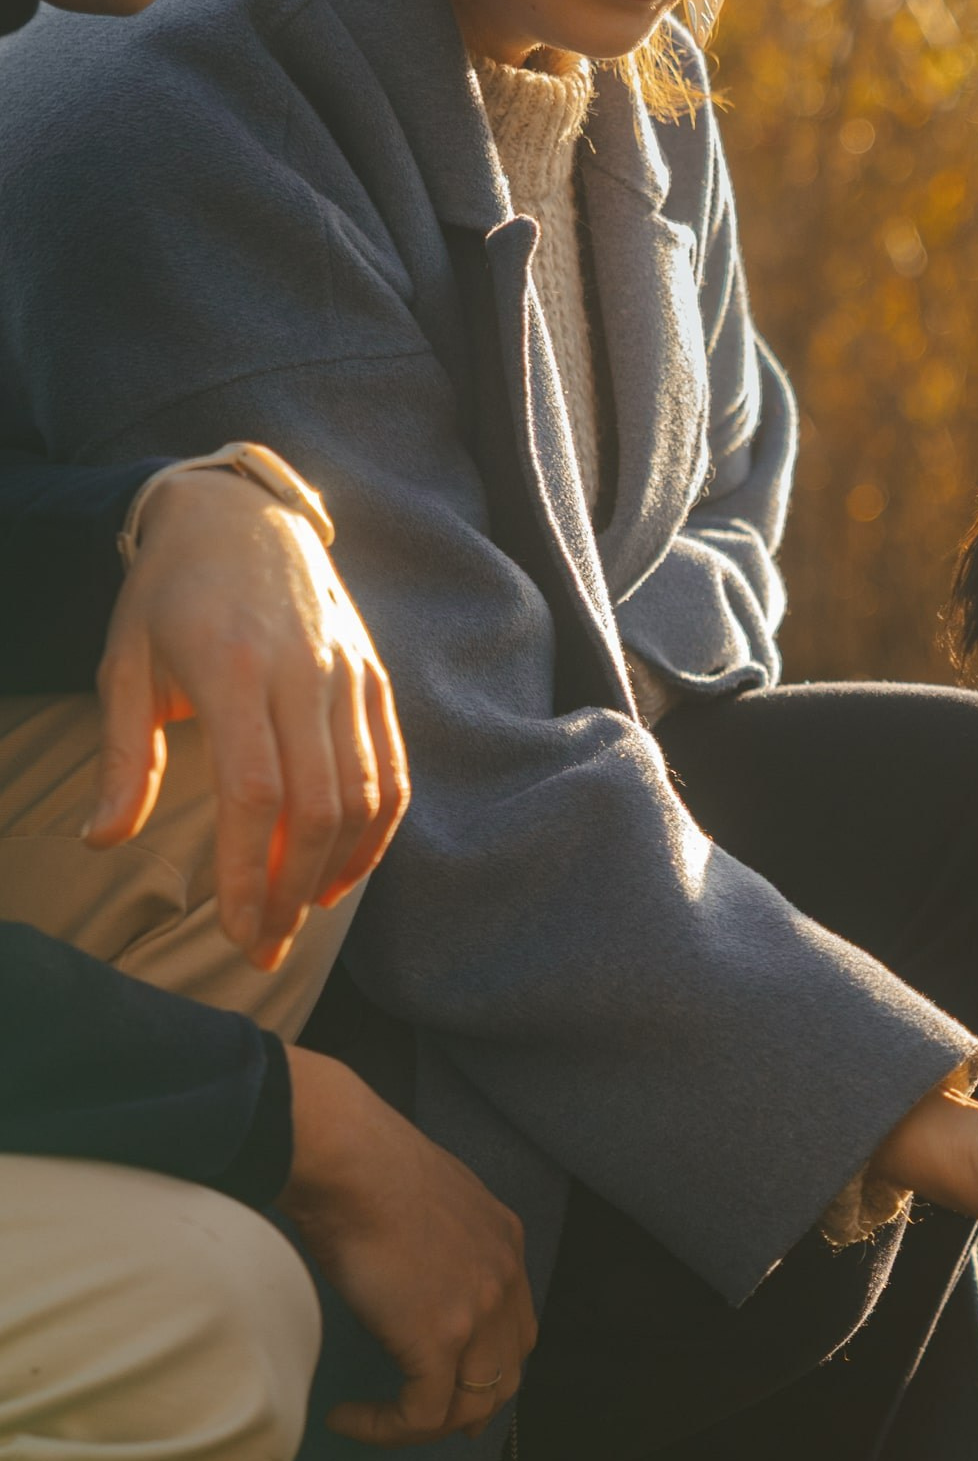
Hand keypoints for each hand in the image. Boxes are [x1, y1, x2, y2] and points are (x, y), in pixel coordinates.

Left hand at [87, 463, 408, 971]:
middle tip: (264, 945)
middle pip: (316, 807)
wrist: (240, 515)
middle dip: (291, 890)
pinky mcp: (375, 679)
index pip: (253, 793)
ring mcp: (348, 675)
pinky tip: (343, 869)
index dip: (246, 872)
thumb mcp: (125, 664)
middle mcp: (301, 673)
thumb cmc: (170, 595)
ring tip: (298, 913)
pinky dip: (376, 831)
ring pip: (363, 796)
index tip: (234, 930)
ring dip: (336, 870)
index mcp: (231, 668)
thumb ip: (121, 757)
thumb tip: (103, 839)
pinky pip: (392, 770)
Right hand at [283, 1047, 536, 1443]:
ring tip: (377, 1422)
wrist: (347, 1157)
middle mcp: (504, 1279)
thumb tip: (401, 1264)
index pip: (517, 1324)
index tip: (457, 1386)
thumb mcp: (421, 1197)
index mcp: (504, 1242)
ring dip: (425, 1426)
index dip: (491, 1364)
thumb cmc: (361, 1165)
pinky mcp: (438, 1339)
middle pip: (508, 1370)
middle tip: (433, 1426)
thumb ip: (430, 1238)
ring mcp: (478, 1312)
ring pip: (473, 1403)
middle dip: (474, 1406)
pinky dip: (386, 1428)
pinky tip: (349, 1418)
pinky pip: (423, 1413)